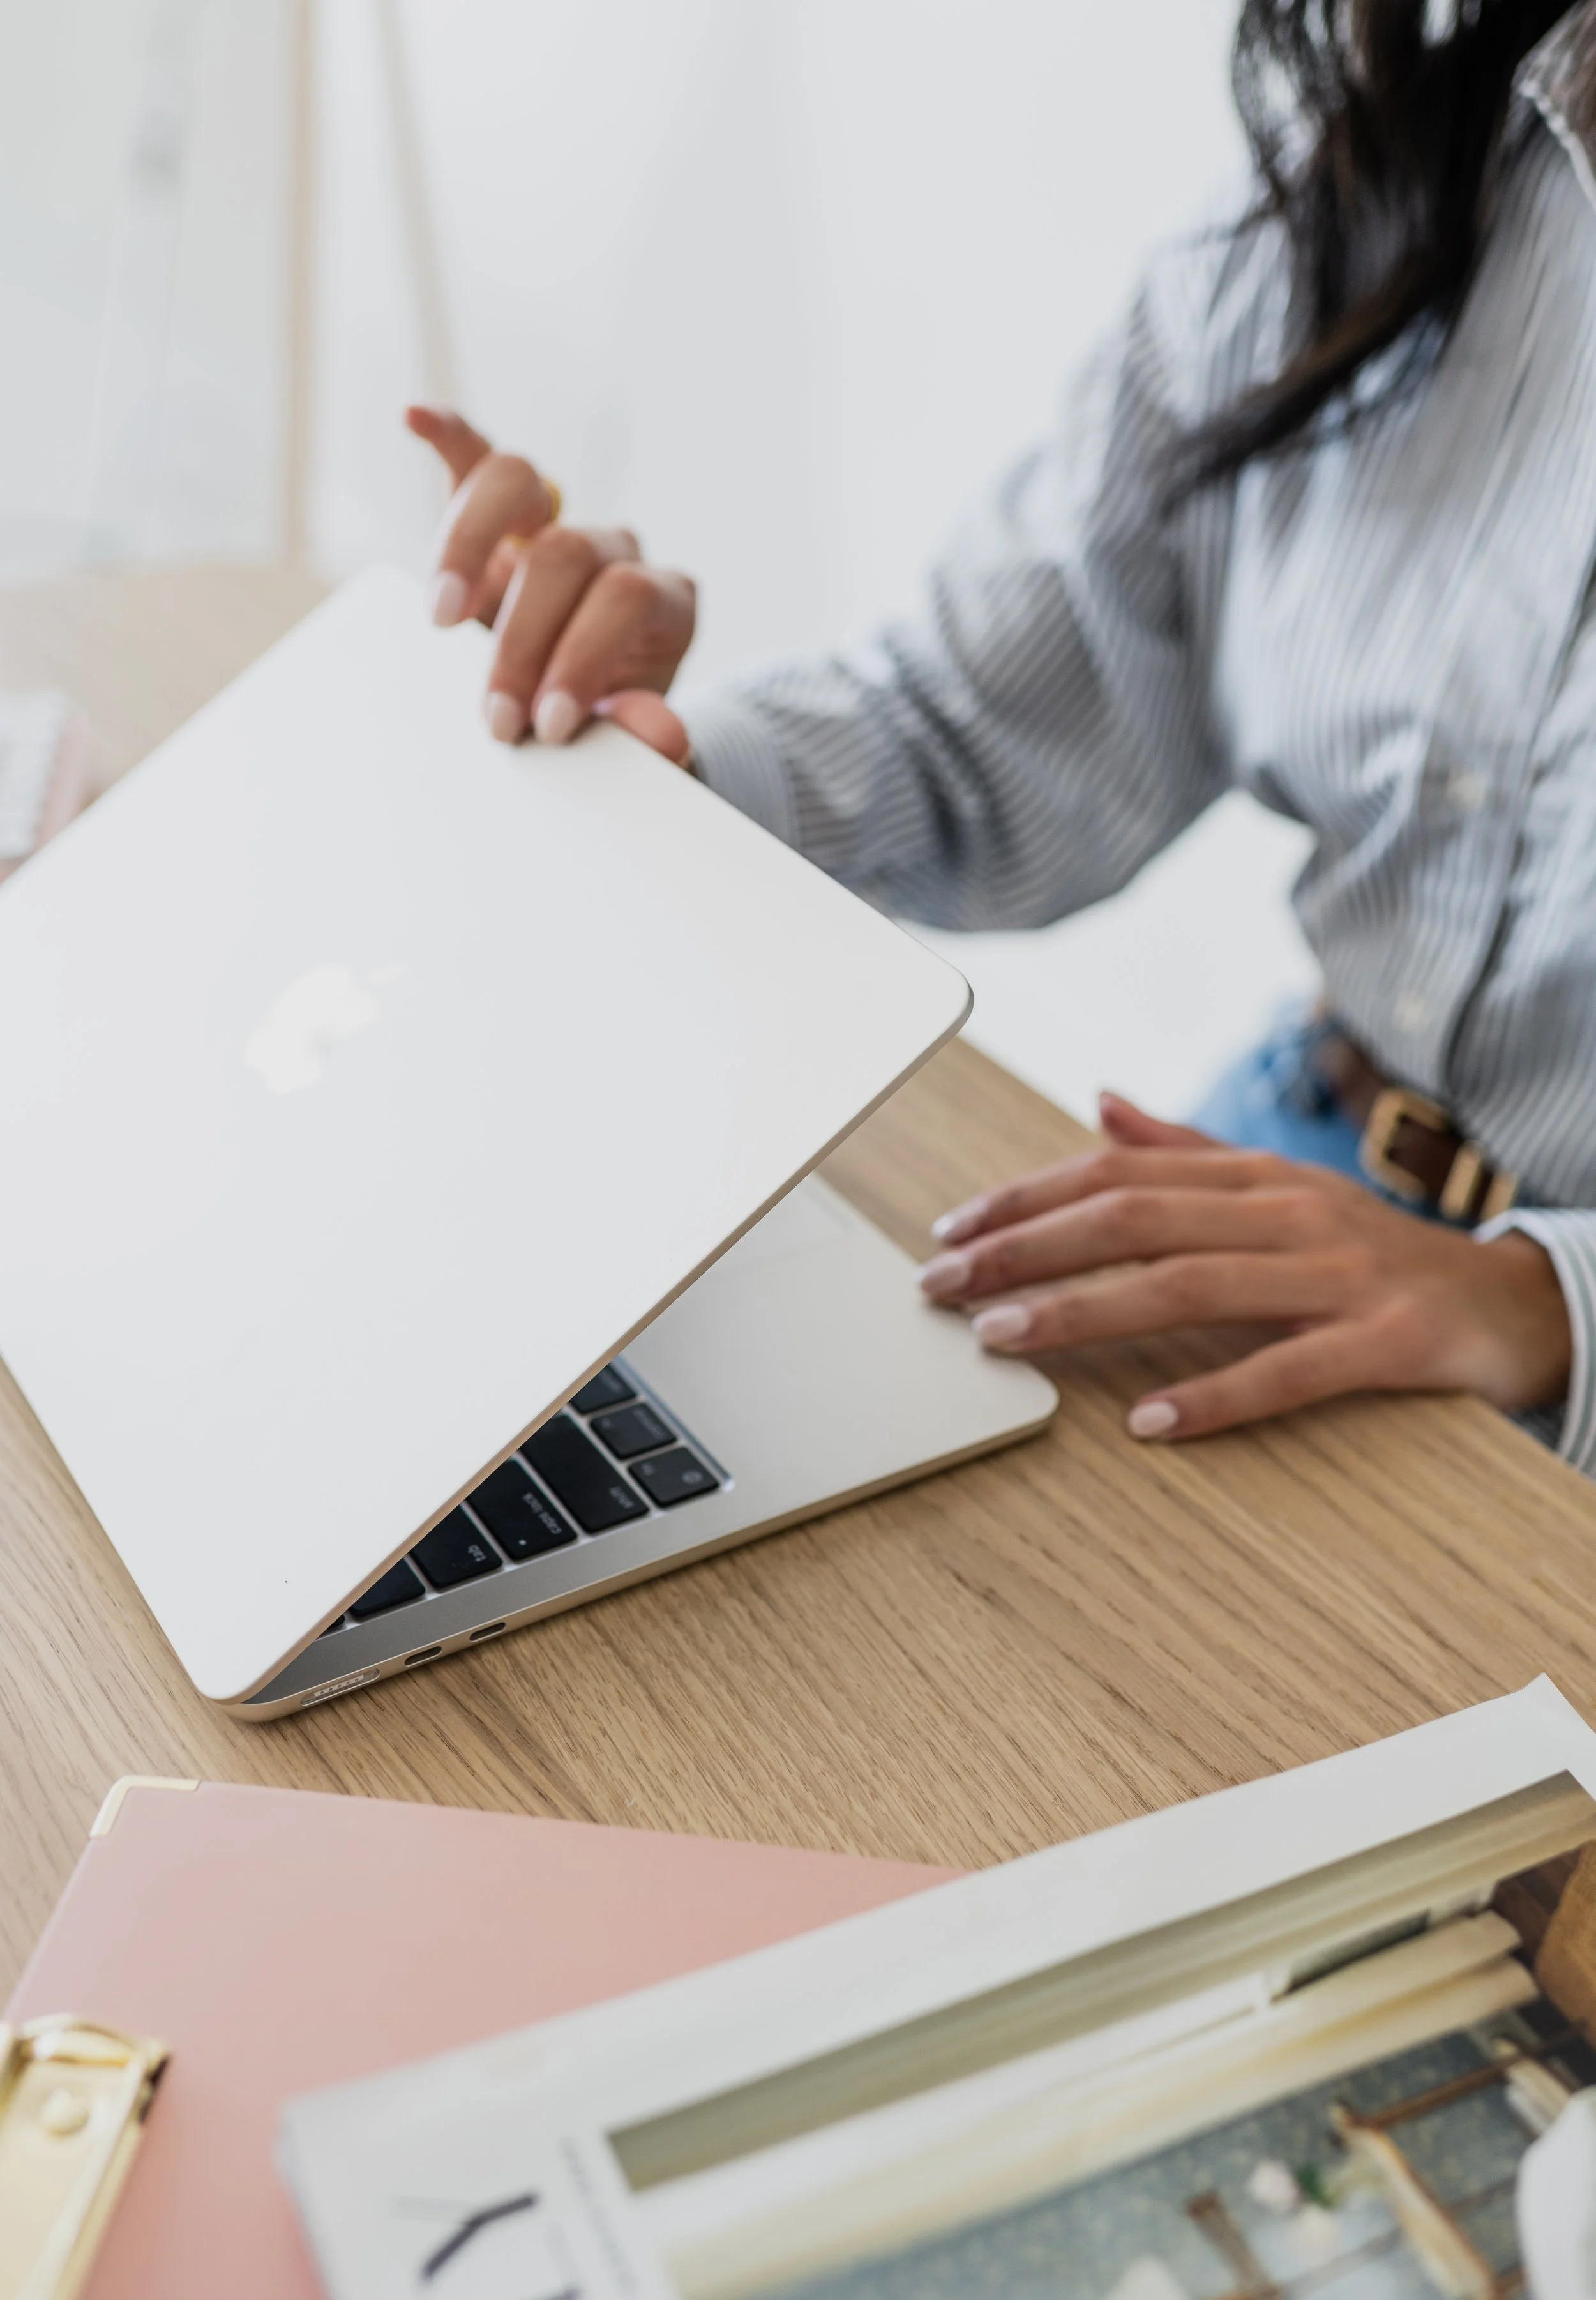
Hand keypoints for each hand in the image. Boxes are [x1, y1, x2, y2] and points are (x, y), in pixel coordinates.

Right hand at [405, 407, 695, 759]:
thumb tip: (660, 731)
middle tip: (495, 717)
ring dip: (469, 546)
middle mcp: (611, 550)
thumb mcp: (629, 741)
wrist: (574, 714)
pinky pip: (475, 458)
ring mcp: (552, 521)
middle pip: (567, 552)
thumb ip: (646, 738)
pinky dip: (447, 437)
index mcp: (659, 601)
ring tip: (441, 618)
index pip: (626, 599)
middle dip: (521, 640)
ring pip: (519, 484)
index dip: (585, 657)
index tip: (547, 727)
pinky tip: (414, 421)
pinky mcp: (498, 516)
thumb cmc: (599, 724)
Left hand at [919, 1090, 1570, 1441]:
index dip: (1027, 1199)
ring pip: (1192, 1284)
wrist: (1512, 1303)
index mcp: (1252, 1177)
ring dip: (1086, 1311)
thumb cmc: (1372, 1251)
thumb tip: (1099, 1102)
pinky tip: (1148, 1423)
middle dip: (1027, 1249)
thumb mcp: (1280, 1188)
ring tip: (1004, 1338)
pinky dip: (1215, 1396)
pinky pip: (1290, 1370)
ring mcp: (1339, 1274)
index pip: (1116, 1175)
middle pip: (1134, 1220)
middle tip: (943, 1285)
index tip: (951, 1232)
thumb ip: (1185, 1152)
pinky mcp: (1387, 1341)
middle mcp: (1288, 1211)